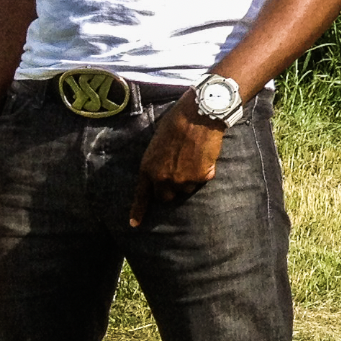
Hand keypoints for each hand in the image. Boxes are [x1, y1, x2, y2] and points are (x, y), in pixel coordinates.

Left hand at [130, 97, 226, 226]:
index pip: (142, 196)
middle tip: (179, 173)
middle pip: (166, 197)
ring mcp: (182, 180)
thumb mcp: (157, 143)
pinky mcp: (201, 176)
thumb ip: (158, 162)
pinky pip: (203, 179)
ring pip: (186, 189)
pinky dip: (205, 171)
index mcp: (148, 169)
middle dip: (171, 189)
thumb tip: (165, 173)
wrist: (197, 116)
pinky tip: (205, 155)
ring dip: (190, 179)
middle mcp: (163, 179)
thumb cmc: (175, 123)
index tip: (134, 225)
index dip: (138, 211)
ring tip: (194, 158)